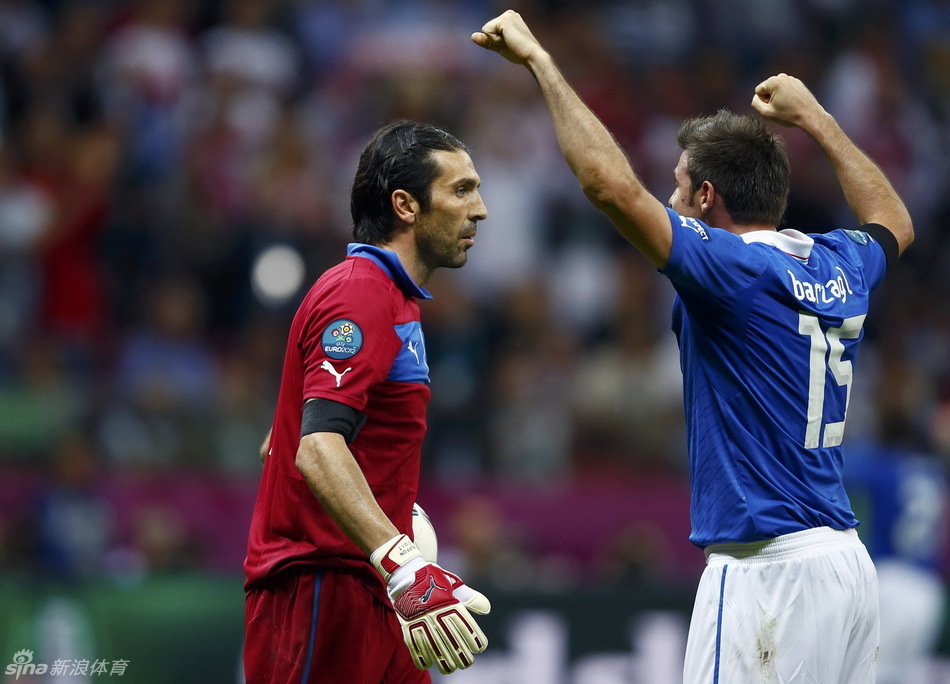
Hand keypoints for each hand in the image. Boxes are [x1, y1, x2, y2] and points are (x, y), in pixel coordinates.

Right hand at [371, 534, 489, 673]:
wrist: (407, 571)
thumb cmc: (434, 578)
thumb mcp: (454, 584)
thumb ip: (470, 598)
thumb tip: (487, 608)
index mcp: (451, 604)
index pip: (467, 628)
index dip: (475, 640)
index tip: (479, 647)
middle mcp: (437, 614)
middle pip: (453, 642)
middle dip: (462, 656)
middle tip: (466, 663)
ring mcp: (421, 620)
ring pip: (435, 648)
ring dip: (444, 661)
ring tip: (450, 668)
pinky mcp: (407, 624)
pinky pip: (415, 645)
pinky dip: (421, 656)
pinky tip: (428, 664)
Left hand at [472, 10, 545, 65]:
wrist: (532, 56)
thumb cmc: (519, 53)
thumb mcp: (500, 46)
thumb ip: (487, 41)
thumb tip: (472, 36)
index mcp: (509, 18)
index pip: (490, 30)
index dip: (496, 41)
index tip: (510, 43)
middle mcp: (508, 13)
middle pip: (487, 29)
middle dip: (495, 40)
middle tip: (510, 44)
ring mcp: (506, 15)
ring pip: (486, 30)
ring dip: (495, 40)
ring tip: (510, 42)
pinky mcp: (503, 20)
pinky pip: (487, 32)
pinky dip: (495, 40)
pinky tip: (508, 41)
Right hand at [751, 73, 826, 129]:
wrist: (809, 115)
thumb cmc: (788, 115)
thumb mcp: (766, 113)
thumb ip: (755, 103)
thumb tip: (756, 97)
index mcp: (774, 81)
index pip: (758, 90)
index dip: (762, 101)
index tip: (772, 107)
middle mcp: (782, 77)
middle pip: (767, 88)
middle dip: (770, 97)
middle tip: (779, 107)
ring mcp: (791, 79)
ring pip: (776, 89)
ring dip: (777, 97)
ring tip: (786, 106)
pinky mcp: (798, 83)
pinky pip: (785, 89)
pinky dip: (786, 95)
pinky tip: (792, 103)